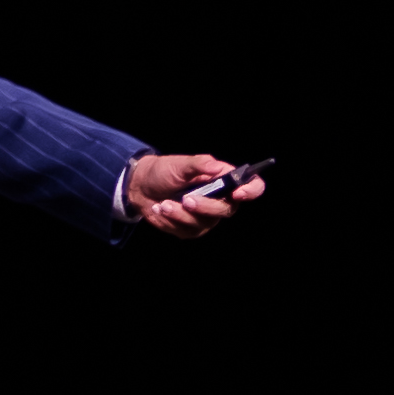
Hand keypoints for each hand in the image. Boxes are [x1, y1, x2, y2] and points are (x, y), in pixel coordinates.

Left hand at [124, 154, 260, 236]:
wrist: (142, 187)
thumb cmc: (165, 171)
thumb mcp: (181, 164)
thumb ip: (201, 164)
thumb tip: (219, 168)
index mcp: (223, 179)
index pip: (251, 186)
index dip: (251, 190)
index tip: (237, 193)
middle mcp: (220, 199)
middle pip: (227, 210)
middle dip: (206, 206)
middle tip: (186, 199)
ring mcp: (207, 216)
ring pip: (205, 223)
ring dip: (181, 214)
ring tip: (164, 203)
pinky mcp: (192, 229)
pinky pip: (188, 231)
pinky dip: (172, 220)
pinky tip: (161, 209)